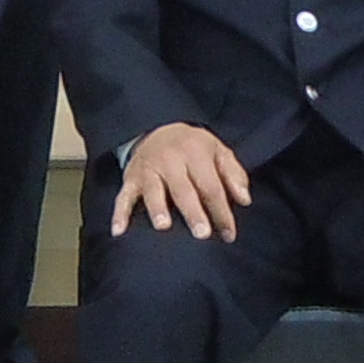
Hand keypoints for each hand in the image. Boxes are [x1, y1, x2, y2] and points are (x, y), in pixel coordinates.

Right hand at [112, 120, 249, 239]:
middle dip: (193, 212)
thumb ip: (234, 174)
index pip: (211, 186)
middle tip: (202, 234)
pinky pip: (123, 197)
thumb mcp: (218, 151)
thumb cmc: (193, 147)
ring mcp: (149, 170)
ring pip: (153, 191)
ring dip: (158, 209)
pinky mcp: (131, 179)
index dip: (221, 211)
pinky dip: (119, 214)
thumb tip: (244, 200)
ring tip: (163, 226)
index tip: (229, 234)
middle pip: (183, 189)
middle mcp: (170, 160)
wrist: (156, 128)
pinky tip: (119, 231)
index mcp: (195, 153)